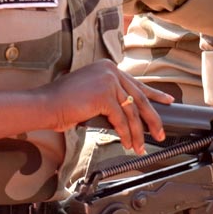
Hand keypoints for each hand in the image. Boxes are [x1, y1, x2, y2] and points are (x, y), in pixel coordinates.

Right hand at [42, 60, 173, 153]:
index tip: (167, 101)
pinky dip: (125, 134)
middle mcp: (110, 70)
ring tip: (140, 146)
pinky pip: (121, 119)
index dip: (154, 94)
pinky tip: (126, 143)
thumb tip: (130, 113)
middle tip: (161, 132)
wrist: (45, 105)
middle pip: (139, 97)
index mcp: (108, 67)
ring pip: (131, 112)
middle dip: (152, 118)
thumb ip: (110, 96)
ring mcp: (108, 81)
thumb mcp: (92, 93)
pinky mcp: (104, 95)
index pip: (136, 83)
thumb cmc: (63, 103)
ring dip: (137, 133)